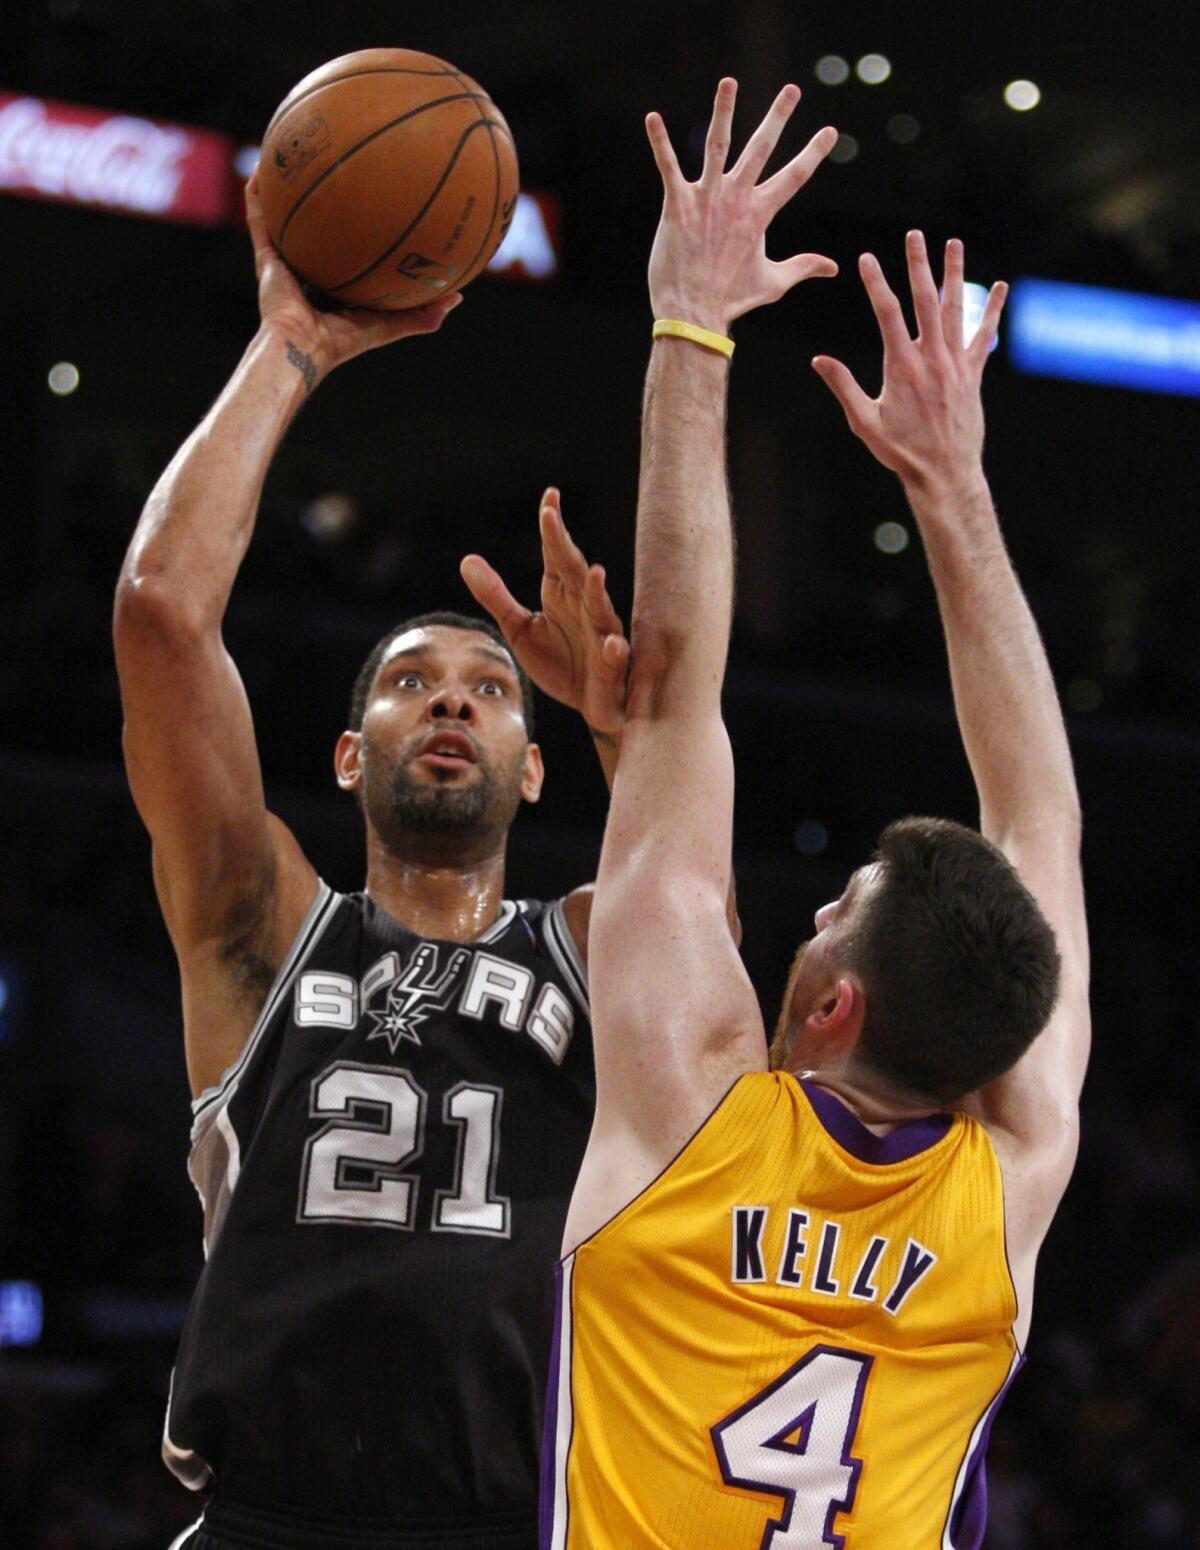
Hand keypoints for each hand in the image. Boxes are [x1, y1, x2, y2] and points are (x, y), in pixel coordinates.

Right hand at [246, 174, 461, 386]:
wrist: (304, 347)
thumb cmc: (344, 341)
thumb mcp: (390, 323)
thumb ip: (422, 313)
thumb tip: (458, 295)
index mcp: (334, 285)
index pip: (346, 252)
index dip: (358, 231)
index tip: (374, 204)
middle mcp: (308, 270)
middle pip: (316, 231)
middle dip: (323, 204)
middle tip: (336, 170)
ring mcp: (284, 263)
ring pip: (284, 220)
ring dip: (285, 191)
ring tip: (290, 156)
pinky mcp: (265, 258)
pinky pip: (260, 219)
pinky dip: (258, 196)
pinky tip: (263, 168)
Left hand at [460, 489, 629, 736]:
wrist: (591, 706)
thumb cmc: (560, 664)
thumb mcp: (518, 629)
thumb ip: (495, 597)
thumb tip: (466, 560)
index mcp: (561, 594)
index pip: (556, 554)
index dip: (551, 527)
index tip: (548, 495)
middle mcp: (585, 608)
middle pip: (573, 571)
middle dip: (563, 546)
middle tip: (550, 517)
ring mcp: (601, 636)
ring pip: (601, 610)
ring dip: (597, 592)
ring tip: (593, 573)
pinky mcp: (611, 668)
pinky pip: (615, 658)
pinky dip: (615, 651)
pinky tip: (612, 645)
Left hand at [644, 78, 837, 334]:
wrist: (693, 313)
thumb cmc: (732, 299)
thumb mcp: (773, 282)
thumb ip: (803, 267)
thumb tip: (834, 267)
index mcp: (759, 214)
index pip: (793, 177)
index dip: (813, 154)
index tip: (830, 132)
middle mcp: (736, 199)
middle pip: (761, 149)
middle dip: (778, 118)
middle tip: (793, 90)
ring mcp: (707, 199)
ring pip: (717, 144)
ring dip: (723, 111)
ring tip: (729, 81)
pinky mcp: (678, 205)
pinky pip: (668, 166)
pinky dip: (660, 142)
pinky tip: (652, 118)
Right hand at [813, 232, 1006, 496]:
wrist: (944, 474)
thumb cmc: (901, 452)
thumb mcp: (864, 422)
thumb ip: (843, 387)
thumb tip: (818, 360)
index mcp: (902, 367)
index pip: (888, 314)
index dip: (876, 283)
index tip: (866, 258)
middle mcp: (932, 359)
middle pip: (925, 301)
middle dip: (918, 265)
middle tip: (914, 235)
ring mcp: (956, 364)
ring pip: (956, 309)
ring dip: (954, 274)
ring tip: (953, 244)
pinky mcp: (973, 375)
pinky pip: (983, 335)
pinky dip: (992, 310)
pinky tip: (1000, 287)